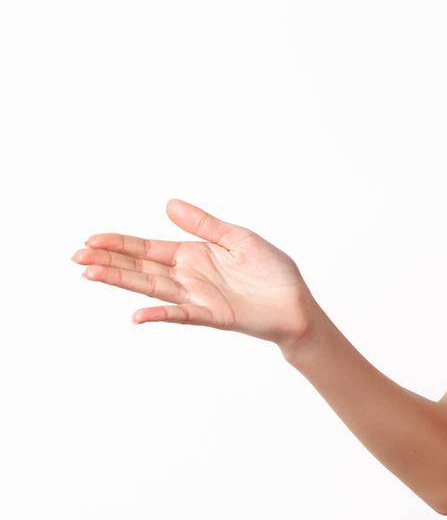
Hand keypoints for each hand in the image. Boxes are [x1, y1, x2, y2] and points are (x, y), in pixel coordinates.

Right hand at [73, 199, 321, 346]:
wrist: (296, 303)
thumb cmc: (271, 270)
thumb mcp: (237, 238)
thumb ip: (203, 224)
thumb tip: (168, 204)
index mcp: (193, 254)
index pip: (149, 248)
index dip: (121, 243)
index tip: (91, 239)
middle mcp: (188, 276)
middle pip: (141, 267)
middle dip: (109, 260)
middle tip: (76, 255)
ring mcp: (196, 296)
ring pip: (152, 288)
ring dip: (122, 281)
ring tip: (91, 273)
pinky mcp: (211, 315)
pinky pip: (181, 314)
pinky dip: (159, 315)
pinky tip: (137, 314)